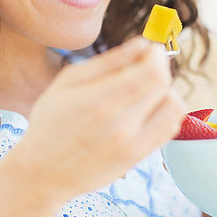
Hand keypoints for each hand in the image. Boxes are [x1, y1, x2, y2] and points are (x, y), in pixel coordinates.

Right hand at [18, 36, 186, 204]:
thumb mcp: (68, 81)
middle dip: (160, 67)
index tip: (150, 50)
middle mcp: (120, 124)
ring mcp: (132, 144)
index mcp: (100, 100)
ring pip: (174, 106)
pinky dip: (165, 111)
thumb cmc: (51, 122)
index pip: (152, 71)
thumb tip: (142, 43)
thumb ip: (108, 61)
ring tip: (144, 89)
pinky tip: (146, 108)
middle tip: (146, 65)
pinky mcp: (138, 157)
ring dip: (165, 90)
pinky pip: (170, 127)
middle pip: (164, 85)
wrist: (42, 173)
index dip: (157, 55)